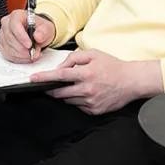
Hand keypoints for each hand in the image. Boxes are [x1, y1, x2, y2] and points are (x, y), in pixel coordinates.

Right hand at [0, 10, 55, 62]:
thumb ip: (43, 31)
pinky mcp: (2, 45)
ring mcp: (3, 34)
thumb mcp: (46, 28)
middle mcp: (7, 24)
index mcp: (17, 15)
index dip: (21, 37)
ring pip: (8, 48)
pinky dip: (17, 58)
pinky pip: (7, 54)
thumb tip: (38, 36)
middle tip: (34, 52)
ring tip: (32, 54)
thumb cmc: (39, 29)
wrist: (37, 34)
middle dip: (23, 48)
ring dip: (21, 54)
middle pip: (10, 38)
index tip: (29, 45)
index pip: (15, 25)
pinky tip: (25, 56)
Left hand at [32, 49, 157, 114]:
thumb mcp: (94, 54)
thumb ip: (75, 58)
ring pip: (68, 100)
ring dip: (67, 93)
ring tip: (78, 86)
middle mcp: (87, 89)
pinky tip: (87, 93)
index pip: (59, 76)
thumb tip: (61, 67)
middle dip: (52, 89)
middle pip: (60, 92)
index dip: (44, 78)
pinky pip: (78, 106)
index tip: (33, 79)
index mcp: (86, 73)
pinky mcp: (94, 110)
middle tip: (51, 85)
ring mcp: (90, 101)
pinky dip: (78, 100)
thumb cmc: (113, 66)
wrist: (131, 81)